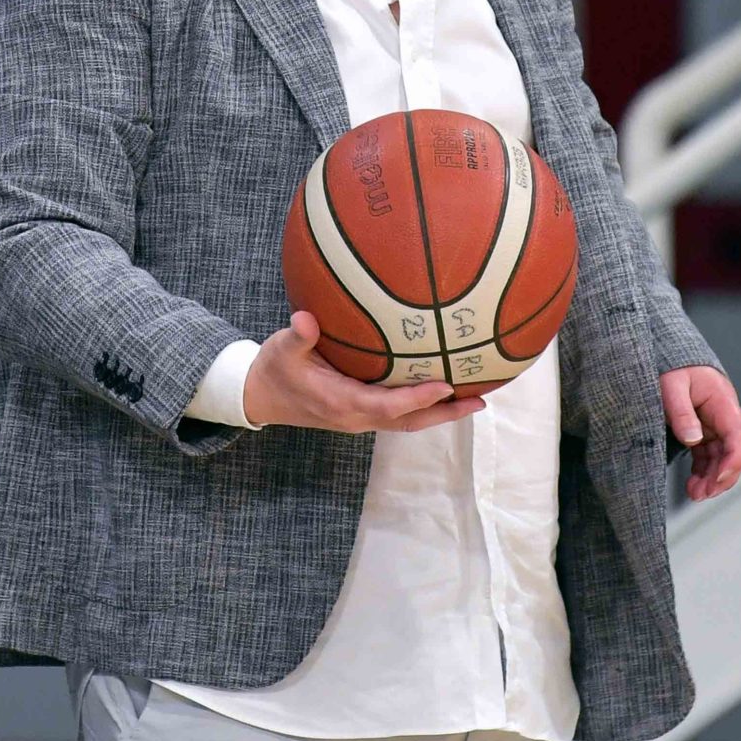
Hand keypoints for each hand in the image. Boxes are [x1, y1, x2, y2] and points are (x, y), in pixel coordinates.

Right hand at [242, 311, 483, 433]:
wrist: (260, 396)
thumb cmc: (274, 369)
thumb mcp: (281, 350)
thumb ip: (298, 336)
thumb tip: (306, 318)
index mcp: (341, 403)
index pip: (387, 405)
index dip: (418, 398)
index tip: (446, 385)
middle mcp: (356, 417)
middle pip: (409, 421)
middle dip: (445, 413)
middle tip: (480, 400)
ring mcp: (360, 418)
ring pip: (407, 421)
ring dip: (440, 413)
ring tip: (475, 398)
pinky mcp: (361, 413)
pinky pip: (399, 414)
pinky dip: (424, 406)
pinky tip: (443, 389)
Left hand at [660, 364, 740, 501]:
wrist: (666, 355)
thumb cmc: (671, 366)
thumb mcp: (671, 385)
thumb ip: (681, 412)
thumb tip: (693, 439)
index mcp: (723, 400)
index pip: (737, 435)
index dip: (733, 460)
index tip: (719, 478)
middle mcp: (724, 415)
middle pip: (735, 451)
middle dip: (723, 476)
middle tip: (702, 494)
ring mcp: (714, 424)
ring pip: (722, 457)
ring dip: (713, 478)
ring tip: (695, 494)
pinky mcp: (702, 431)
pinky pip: (708, 456)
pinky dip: (703, 472)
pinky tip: (693, 485)